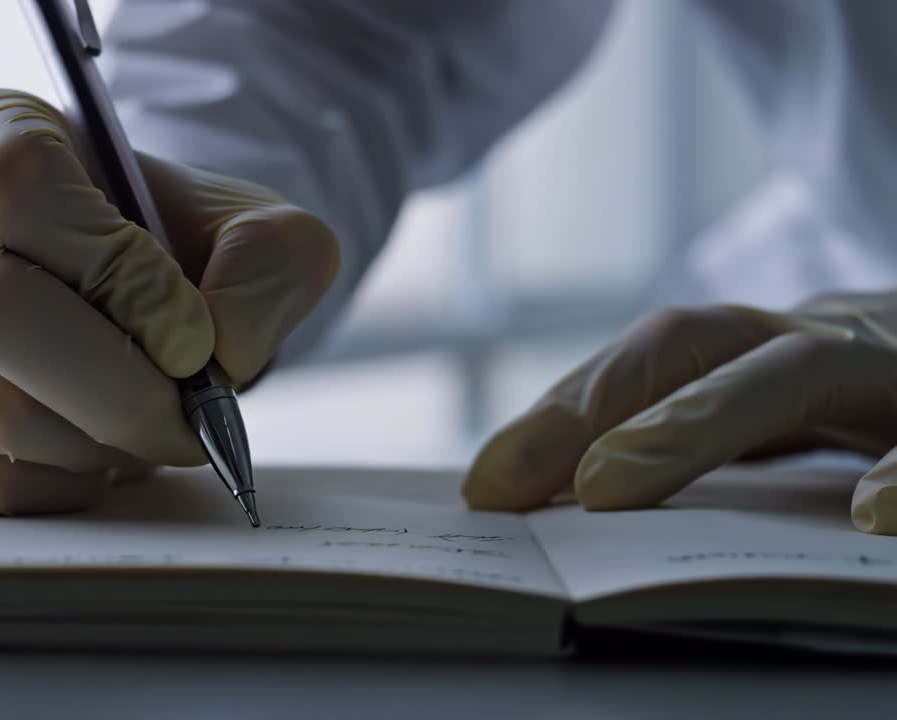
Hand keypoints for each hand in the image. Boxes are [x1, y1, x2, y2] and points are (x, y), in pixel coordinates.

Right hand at [0, 87, 337, 513]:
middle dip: (119, 392)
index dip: (120, 277)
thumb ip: (268, 266)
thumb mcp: (248, 225)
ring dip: (94, 445)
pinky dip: (53, 485)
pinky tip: (88, 449)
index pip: (22, 190)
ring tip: (140, 428)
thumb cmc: (169, 249)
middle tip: (188, 421)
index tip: (194, 341)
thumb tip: (218, 356)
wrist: (103, 286)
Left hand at [464, 291, 896, 534]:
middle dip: (599, 400)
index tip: (485, 484)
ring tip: (609, 482)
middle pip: (706, 340)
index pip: (660, 354)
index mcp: (787, 348)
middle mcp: (840, 342)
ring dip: (698, 420)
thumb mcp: (805, 422)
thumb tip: (575, 493)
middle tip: (509, 484)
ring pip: (800, 369)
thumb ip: (722, 445)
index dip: (566, 405)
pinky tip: (873, 519)